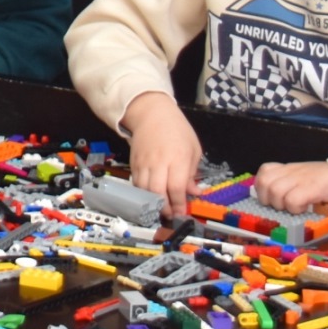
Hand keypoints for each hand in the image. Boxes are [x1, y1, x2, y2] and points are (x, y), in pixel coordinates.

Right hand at [117, 92, 202, 217]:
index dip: (179, 205)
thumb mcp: (193, 149)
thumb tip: (194, 192)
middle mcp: (159, 162)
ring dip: (152, 203)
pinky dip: (142, 194)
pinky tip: (149, 197)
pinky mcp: (133, 163)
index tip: (182, 214)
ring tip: (160, 209)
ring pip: (144, 190)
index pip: (177, 188)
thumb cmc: (178, 130)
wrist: (151, 113)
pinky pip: (136, 183)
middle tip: (171, 215)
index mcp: (178, 158)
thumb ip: (192, 173)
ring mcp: (144, 163)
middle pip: (157, 192)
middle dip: (164, 208)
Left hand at [252, 160, 327, 212]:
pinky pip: (293, 200)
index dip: (263, 187)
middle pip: (265, 183)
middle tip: (283, 206)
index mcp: (289, 168)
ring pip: (276, 191)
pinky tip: (305, 208)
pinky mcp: (313, 188)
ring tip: (294, 207)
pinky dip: (295, 208)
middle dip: (269, 199)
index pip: (264, 172)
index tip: (272, 198)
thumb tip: (276, 200)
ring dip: (282, 205)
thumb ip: (291, 183)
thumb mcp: (305, 177)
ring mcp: (301, 179)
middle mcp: (292, 171)